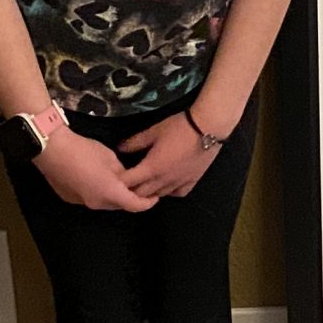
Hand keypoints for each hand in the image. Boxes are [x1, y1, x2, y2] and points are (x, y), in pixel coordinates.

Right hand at [33, 127, 153, 211]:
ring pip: (104, 203)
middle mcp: (97, 203)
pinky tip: (97, 180)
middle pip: (119, 205)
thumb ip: (121, 171)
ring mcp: (82, 203)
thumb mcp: (109, 157)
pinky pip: (90, 198)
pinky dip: (98, 193)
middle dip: (130, 198)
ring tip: (119, 182)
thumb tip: (124, 177)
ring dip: (113, 196)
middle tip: (138, 186)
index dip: (147, 203)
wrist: (52, 150)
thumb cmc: (83, 151)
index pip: (135, 205)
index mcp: (110, 193)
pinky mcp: (70, 199)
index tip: (155, 197)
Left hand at [119, 100, 237, 201]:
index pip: (129, 182)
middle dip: (131, 190)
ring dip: (149, 193)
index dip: (119, 181)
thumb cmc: (179, 127)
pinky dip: (169, 192)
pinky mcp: (192, 181)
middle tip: (127, 183)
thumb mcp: (153, 131)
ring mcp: (179, 183)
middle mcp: (163, 180)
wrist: (208, 127)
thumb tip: (119, 148)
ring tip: (145, 185)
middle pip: (141, 194)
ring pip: (159, 196)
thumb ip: (135, 142)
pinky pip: (177, 193)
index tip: (114, 177)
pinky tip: (168, 184)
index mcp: (151, 168)